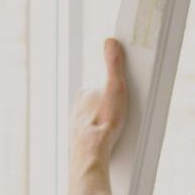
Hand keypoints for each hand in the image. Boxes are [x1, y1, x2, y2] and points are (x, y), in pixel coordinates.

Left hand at [69, 38, 128, 177]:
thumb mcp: (114, 87)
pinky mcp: (77, 142)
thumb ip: (113, 64)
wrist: (92, 153)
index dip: (109, 91)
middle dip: (104, 109)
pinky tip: (107, 143)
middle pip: (93, 105)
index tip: (118, 95)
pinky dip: (96, 138)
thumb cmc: (104, 121)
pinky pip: (89, 137)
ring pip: (90, 121)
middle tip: (119, 115)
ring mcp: (74, 126)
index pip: (96, 88)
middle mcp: (75, 109)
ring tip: (115, 130)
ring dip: (101, 124)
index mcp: (83, 95)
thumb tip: (110, 42)